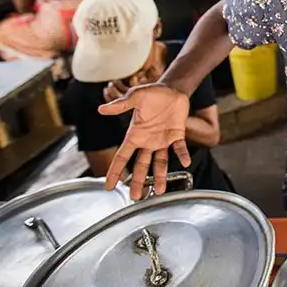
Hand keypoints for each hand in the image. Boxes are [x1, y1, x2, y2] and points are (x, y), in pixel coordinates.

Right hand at [98, 83, 190, 199]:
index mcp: (135, 135)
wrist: (172, 89)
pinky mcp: (177, 135)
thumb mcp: (135, 97)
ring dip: (159, 176)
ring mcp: (162, 140)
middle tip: (135, 197)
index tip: (109, 186)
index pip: (122, 157)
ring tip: (159, 191)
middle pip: (140, 166)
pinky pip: (179, 148)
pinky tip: (186, 162)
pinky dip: (183, 155)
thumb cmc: (152, 93)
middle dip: (138, 182)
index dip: (115, 171)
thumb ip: (120, 105)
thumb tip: (101, 109)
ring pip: (160, 163)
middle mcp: (147, 141)